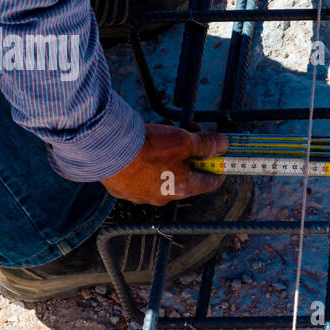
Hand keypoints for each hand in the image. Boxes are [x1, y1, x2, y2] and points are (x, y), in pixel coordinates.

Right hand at [100, 123, 227, 204]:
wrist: (105, 149)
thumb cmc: (147, 148)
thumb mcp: (184, 140)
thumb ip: (205, 144)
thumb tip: (224, 145)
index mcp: (182, 189)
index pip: (210, 184)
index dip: (218, 169)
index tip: (222, 159)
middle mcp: (162, 197)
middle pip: (185, 176)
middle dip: (190, 154)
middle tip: (189, 133)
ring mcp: (140, 195)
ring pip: (162, 173)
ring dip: (167, 154)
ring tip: (162, 132)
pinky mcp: (122, 188)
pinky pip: (140, 174)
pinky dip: (145, 160)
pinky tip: (141, 144)